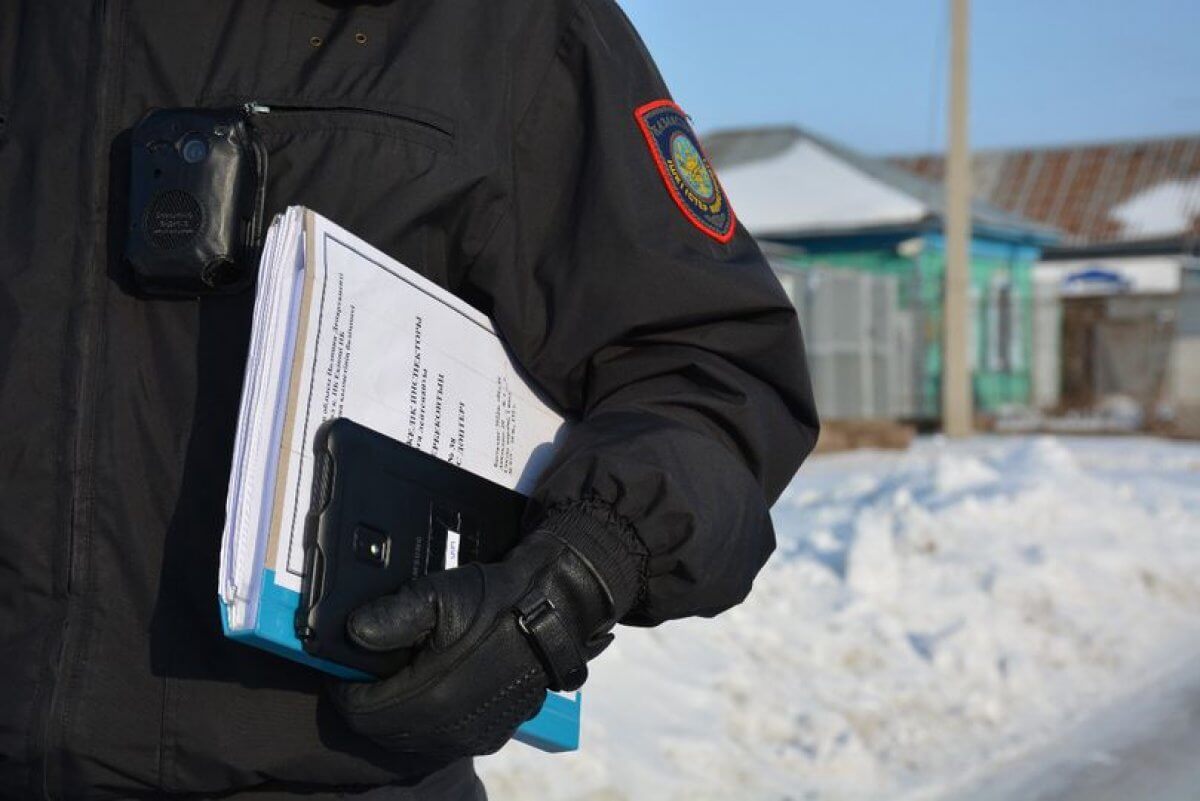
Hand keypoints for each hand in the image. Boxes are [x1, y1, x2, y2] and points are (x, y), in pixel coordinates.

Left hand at [329, 504, 643, 757]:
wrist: (557, 610)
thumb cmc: (500, 601)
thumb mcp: (439, 595)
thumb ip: (391, 616)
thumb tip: (353, 633)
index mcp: (428, 700)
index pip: (359, 711)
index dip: (346, 686)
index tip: (345, 666)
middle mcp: (447, 729)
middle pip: (382, 730)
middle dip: (370, 701)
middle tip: (371, 669)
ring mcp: (471, 735)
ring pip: (412, 737)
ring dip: (398, 712)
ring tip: (403, 674)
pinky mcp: (492, 734)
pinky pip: (443, 738)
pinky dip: (429, 719)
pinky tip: (436, 687)